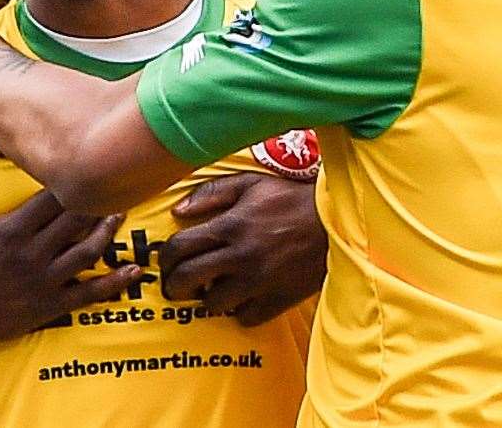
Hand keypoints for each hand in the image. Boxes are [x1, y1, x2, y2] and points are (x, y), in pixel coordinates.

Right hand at [0, 156, 142, 339]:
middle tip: (117, 187)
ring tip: (122, 215)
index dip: (74, 183)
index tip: (89, 169)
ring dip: (108, 233)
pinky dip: (114, 282)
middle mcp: (32, 252)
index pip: (53, 199)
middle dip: (99, 202)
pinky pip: (88, 293)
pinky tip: (133, 272)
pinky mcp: (49, 305)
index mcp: (12, 229)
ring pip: (87, 252)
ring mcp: (43, 280)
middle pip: (76, 221)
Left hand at [159, 173, 326, 325]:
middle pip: (187, 280)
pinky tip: (240, 297)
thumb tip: (178, 211)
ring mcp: (259, 281)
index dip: (165, 258)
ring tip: (211, 289)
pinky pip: (245, 317)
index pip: (179, 249)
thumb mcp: (250, 184)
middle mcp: (240, 256)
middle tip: (177, 284)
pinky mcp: (278, 299)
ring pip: (213, 304)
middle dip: (174, 285)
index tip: (167, 262)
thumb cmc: (290, 199)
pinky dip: (238, 311)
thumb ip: (211, 193)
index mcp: (230, 226)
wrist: (336, 221)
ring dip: (206, 298)